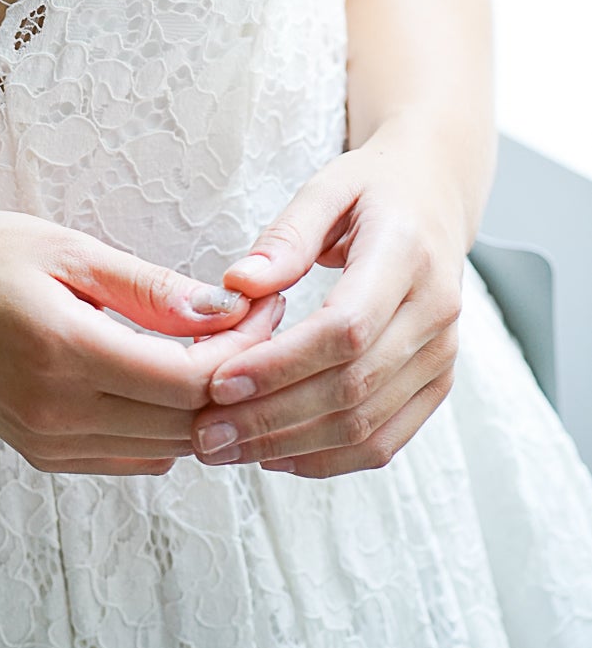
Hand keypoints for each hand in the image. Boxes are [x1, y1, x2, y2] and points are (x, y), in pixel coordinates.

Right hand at [0, 207, 287, 475]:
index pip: (187, 380)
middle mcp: (57, 412)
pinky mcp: (42, 452)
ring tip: (220, 345)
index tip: (266, 306)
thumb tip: (227, 312)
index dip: (242, 349)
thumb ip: (149, 289)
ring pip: (165, 447)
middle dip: (236, 377)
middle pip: (185, 422)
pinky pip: (130, 455)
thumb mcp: (67, 249)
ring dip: (203, 405)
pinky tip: (170, 376)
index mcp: (64, 352)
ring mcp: (48, 440)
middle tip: (257, 322)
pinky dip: (164, 425)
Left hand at [189, 119, 466, 477]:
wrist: (436, 198)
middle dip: (273, 417)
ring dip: (292, 446)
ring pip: (367, 425)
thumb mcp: (326, 188)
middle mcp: (435, 312)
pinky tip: (275, 455)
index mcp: (407, 254)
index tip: (219, 382)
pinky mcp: (437, 383)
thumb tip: (237, 283)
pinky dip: (329, 459)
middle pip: (352, 386)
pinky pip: (385, 440)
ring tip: (226, 449)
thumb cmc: (372, 189)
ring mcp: (441, 354)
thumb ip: (285, 236)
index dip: (281, 364)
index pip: (345, 328)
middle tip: (206, 432)